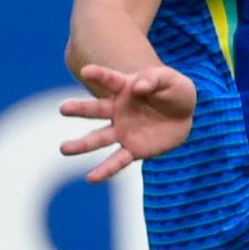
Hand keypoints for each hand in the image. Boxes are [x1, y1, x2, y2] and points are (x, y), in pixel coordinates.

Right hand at [57, 65, 198, 182]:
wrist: (185, 114)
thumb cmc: (174, 91)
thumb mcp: (170, 80)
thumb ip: (154, 80)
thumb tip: (137, 87)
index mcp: (125, 88)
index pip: (109, 79)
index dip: (98, 75)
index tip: (85, 71)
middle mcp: (117, 110)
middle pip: (95, 110)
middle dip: (79, 109)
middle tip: (63, 108)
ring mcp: (122, 131)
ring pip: (99, 138)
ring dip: (82, 144)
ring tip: (64, 149)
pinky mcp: (132, 150)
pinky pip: (117, 161)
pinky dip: (105, 170)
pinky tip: (91, 178)